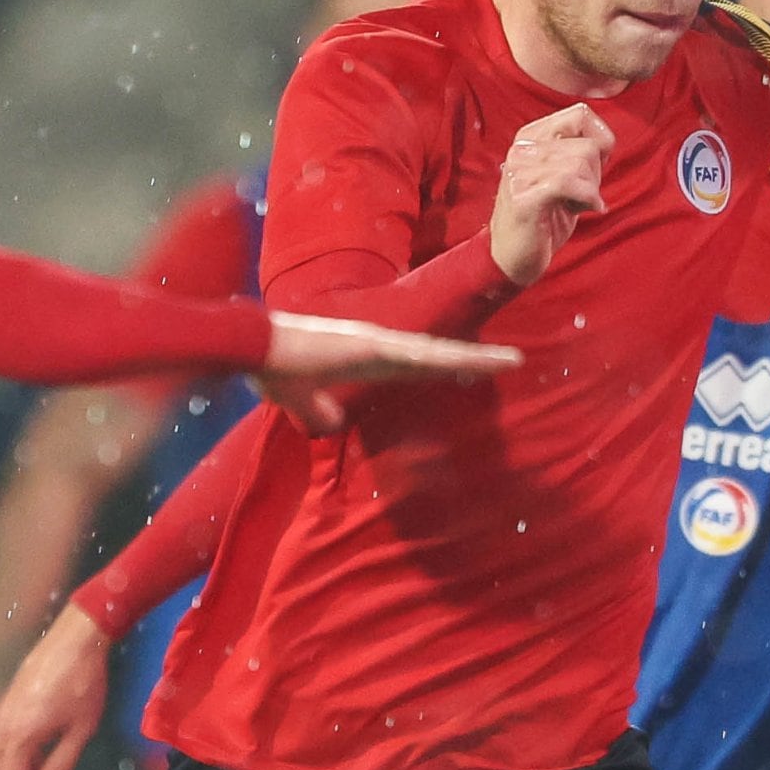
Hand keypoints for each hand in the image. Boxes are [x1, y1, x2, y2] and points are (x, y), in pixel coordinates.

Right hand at [0, 607, 114, 769]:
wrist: (77, 637)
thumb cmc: (85, 684)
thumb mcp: (81, 731)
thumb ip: (60, 767)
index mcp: (21, 736)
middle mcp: (4, 725)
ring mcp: (3, 710)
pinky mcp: (9, 700)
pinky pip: (2, 738)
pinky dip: (15, 756)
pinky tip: (41, 755)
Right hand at [253, 312, 520, 435]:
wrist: (255, 350)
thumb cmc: (273, 369)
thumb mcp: (300, 400)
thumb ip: (319, 410)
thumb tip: (329, 426)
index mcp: (367, 357)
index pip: (419, 366)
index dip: (451, 368)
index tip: (478, 372)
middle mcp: (381, 346)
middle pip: (440, 355)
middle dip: (476, 360)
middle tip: (514, 361)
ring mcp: (380, 343)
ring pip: (440, 353)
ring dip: (477, 358)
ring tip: (513, 361)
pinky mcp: (371, 345)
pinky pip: (416, 355)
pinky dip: (446, 358)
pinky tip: (472, 362)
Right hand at [487, 104, 611, 285]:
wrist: (511, 257)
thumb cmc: (542, 217)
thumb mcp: (562, 176)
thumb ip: (578, 153)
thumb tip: (606, 140)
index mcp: (530, 137)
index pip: (580, 114)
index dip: (601, 138)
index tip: (597, 165)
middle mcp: (522, 149)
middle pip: (587, 145)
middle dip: (595, 174)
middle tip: (581, 195)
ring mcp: (520, 171)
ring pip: (581, 163)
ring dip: (590, 189)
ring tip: (577, 204)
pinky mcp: (524, 196)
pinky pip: (569, 182)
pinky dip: (587, 198)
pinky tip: (586, 210)